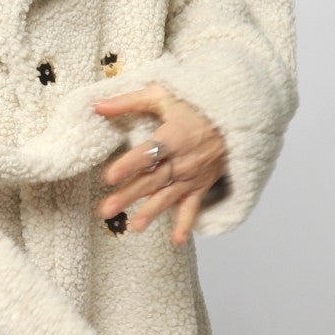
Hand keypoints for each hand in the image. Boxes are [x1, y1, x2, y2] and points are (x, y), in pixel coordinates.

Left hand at [92, 86, 226, 246]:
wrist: (237, 115)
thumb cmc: (195, 103)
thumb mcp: (162, 94)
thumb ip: (128, 102)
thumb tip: (97, 105)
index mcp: (173, 136)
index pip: (147, 153)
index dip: (129, 164)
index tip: (110, 176)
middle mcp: (182, 160)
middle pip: (152, 180)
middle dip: (128, 195)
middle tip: (106, 210)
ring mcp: (192, 175)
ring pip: (168, 196)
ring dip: (151, 212)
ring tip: (134, 227)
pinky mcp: (201, 185)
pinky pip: (193, 207)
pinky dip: (186, 224)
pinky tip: (176, 240)